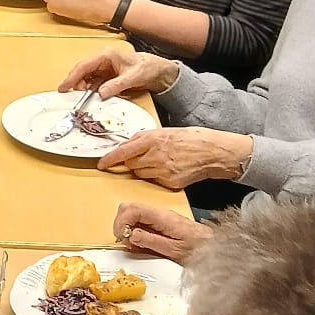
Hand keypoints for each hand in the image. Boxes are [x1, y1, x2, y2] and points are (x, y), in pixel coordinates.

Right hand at [58, 48, 177, 98]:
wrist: (155, 70)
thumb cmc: (146, 68)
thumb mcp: (132, 77)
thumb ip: (116, 85)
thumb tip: (101, 94)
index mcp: (106, 55)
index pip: (84, 66)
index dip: (72, 77)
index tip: (63, 88)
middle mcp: (101, 59)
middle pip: (81, 71)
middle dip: (75, 83)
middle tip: (74, 96)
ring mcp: (102, 66)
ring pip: (84, 77)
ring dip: (82, 87)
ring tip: (83, 97)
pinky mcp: (104, 74)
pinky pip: (91, 81)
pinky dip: (88, 89)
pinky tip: (90, 95)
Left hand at [98, 128, 252, 188]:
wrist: (212, 152)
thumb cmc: (191, 138)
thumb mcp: (164, 131)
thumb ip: (144, 138)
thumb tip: (127, 144)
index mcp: (153, 140)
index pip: (123, 152)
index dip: (109, 159)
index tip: (102, 163)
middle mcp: (156, 156)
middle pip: (130, 164)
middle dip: (130, 162)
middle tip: (141, 157)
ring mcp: (163, 171)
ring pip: (140, 174)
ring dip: (142, 169)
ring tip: (158, 161)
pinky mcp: (170, 183)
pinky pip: (154, 181)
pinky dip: (155, 176)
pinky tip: (167, 168)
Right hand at [112, 202, 207, 263]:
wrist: (211, 245)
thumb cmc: (196, 248)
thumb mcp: (173, 249)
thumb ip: (151, 241)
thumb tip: (130, 234)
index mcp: (161, 216)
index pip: (131, 209)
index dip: (121, 222)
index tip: (122, 238)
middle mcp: (157, 212)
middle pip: (127, 207)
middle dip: (120, 224)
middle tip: (126, 241)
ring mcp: (156, 215)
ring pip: (130, 212)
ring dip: (125, 227)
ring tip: (133, 244)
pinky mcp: (157, 221)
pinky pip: (137, 220)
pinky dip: (132, 230)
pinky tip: (140, 242)